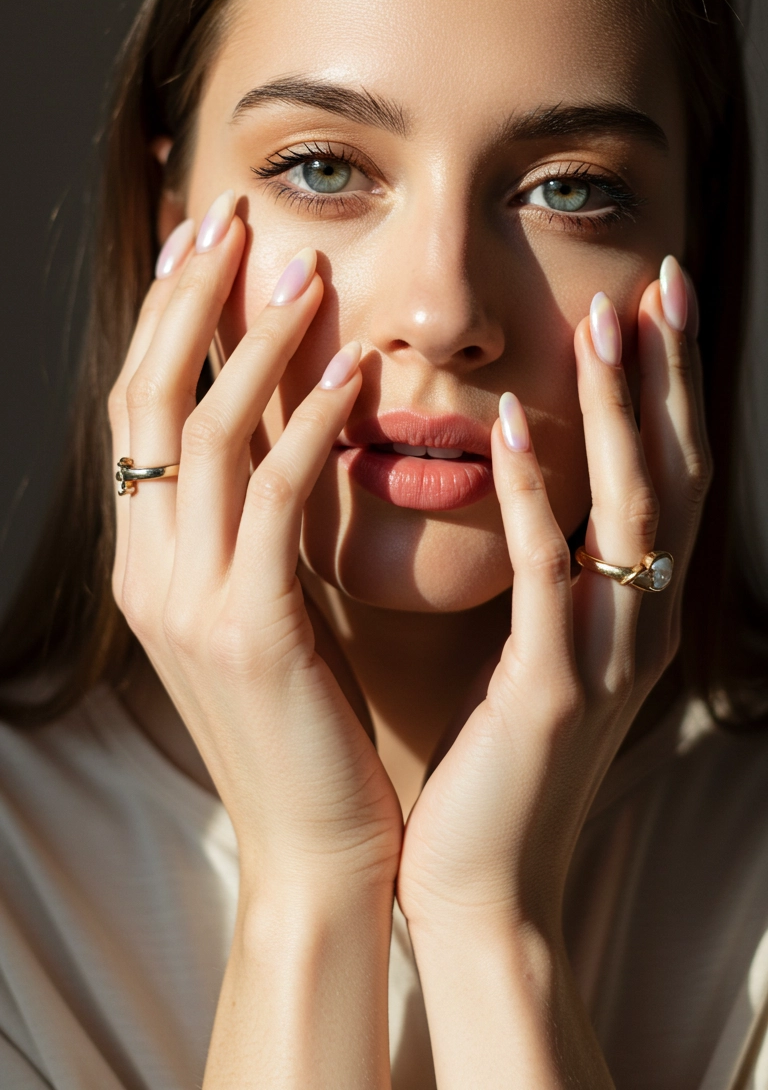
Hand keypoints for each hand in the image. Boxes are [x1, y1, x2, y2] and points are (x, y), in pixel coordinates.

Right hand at [109, 195, 401, 896]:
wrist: (313, 848)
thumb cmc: (304, 722)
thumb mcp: (259, 606)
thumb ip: (254, 522)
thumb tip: (287, 425)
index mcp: (145, 560)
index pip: (138, 408)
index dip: (166, 318)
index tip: (206, 240)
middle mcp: (146, 569)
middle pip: (149, 397)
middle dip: (189, 298)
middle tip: (236, 216)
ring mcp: (187, 600)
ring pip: (206, 430)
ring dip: (258, 341)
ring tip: (310, 269)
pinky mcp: (249, 629)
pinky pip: (276, 497)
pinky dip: (312, 423)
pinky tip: (358, 370)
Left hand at [398, 264, 709, 940]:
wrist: (484, 884)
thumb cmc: (496, 760)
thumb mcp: (539, 648)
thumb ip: (554, 570)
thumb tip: (527, 477)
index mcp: (636, 609)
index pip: (668, 473)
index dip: (672, 385)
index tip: (656, 295)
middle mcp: (641, 623)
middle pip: (673, 473)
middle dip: (670, 374)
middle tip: (660, 280)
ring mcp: (607, 656)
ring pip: (629, 510)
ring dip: (617, 412)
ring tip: (601, 324)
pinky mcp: (552, 691)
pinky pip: (548, 575)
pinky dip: (531, 497)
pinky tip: (503, 431)